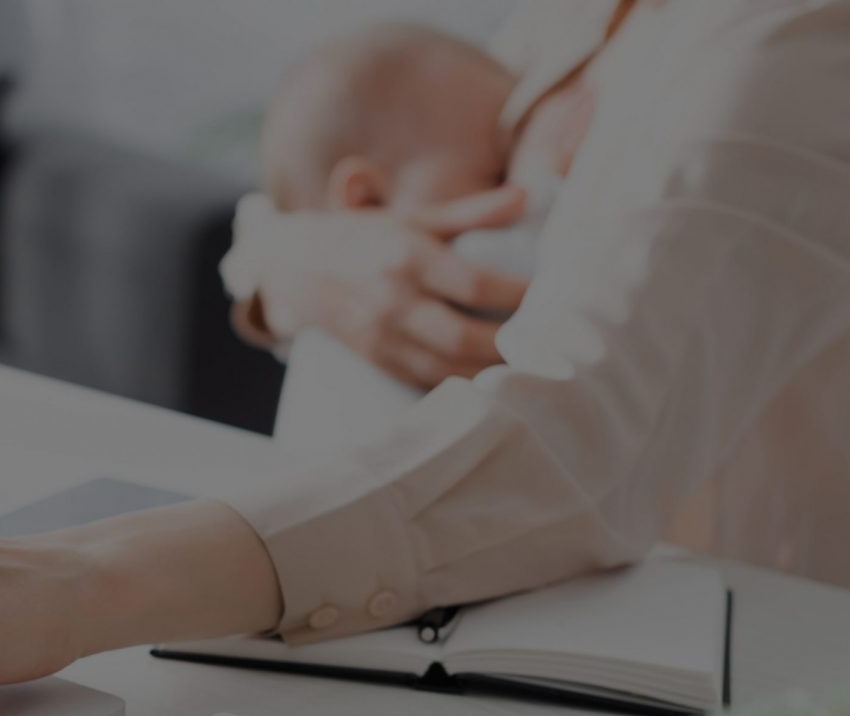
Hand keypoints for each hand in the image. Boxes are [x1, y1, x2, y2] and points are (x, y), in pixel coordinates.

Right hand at [257, 187, 528, 388]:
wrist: (292, 269)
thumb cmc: (364, 237)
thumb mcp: (412, 217)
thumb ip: (470, 212)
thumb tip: (525, 197)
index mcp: (407, 256)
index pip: (474, 283)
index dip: (519, 295)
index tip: (556, 296)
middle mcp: (393, 300)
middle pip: (463, 336)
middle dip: (511, 345)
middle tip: (552, 345)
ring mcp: (382, 336)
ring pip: (447, 367)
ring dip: (493, 373)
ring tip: (533, 369)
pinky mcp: (378, 360)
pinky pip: (428, 381)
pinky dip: (465, 385)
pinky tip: (496, 384)